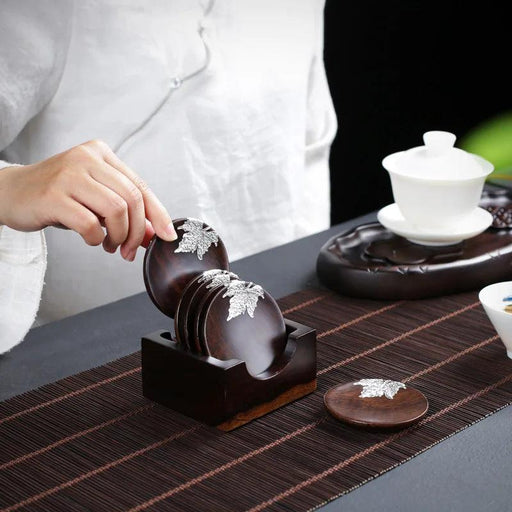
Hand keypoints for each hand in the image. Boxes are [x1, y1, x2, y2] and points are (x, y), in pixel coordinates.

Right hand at [0, 139, 176, 260]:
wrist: (10, 193)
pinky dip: (95, 238)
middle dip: (138, 231)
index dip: (159, 214)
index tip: (168, 236)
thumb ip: (125, 211)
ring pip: (116, 210)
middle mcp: (87, 158)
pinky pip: (89, 223)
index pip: (141, 186)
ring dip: (119, 236)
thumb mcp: (95, 199)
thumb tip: (154, 235)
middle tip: (129, 250)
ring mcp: (68, 174)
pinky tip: (90, 239)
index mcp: (101, 154)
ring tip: (110, 245)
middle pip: (132, 199)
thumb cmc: (58, 197)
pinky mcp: (53, 195)